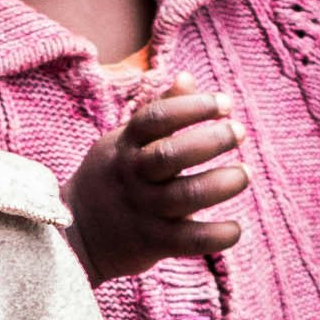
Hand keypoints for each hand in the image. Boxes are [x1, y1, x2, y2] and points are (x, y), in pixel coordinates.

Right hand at [63, 76, 245, 286]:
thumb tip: (187, 77)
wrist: (76, 234)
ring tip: (243, 174)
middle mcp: (133, 175)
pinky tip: (235, 228)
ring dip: (222, 183)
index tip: (225, 103)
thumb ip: (158, 111)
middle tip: (239, 132)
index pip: (157, 117)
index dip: (193, 107)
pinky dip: (218, 236)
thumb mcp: (124, 140)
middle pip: (171, 154)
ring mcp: (143, 209)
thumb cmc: (111, 177)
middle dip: (212, 140)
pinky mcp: (153, 242)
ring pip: (186, 195)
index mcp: (125, 145)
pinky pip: (190, 240)